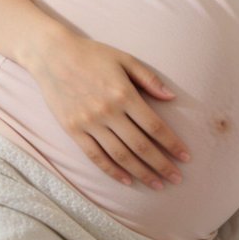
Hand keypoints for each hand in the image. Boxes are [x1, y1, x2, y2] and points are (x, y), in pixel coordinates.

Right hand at [26, 33, 188, 188]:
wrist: (52, 55)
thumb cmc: (94, 55)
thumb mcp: (126, 59)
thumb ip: (150, 80)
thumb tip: (172, 98)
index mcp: (124, 94)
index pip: (154, 126)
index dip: (172, 144)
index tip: (186, 157)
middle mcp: (107, 112)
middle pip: (140, 146)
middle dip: (161, 164)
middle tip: (177, 178)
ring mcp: (88, 123)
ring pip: (119, 155)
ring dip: (140, 172)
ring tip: (157, 184)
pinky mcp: (72, 130)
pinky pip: (94, 156)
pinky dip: (111, 171)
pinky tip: (127, 180)